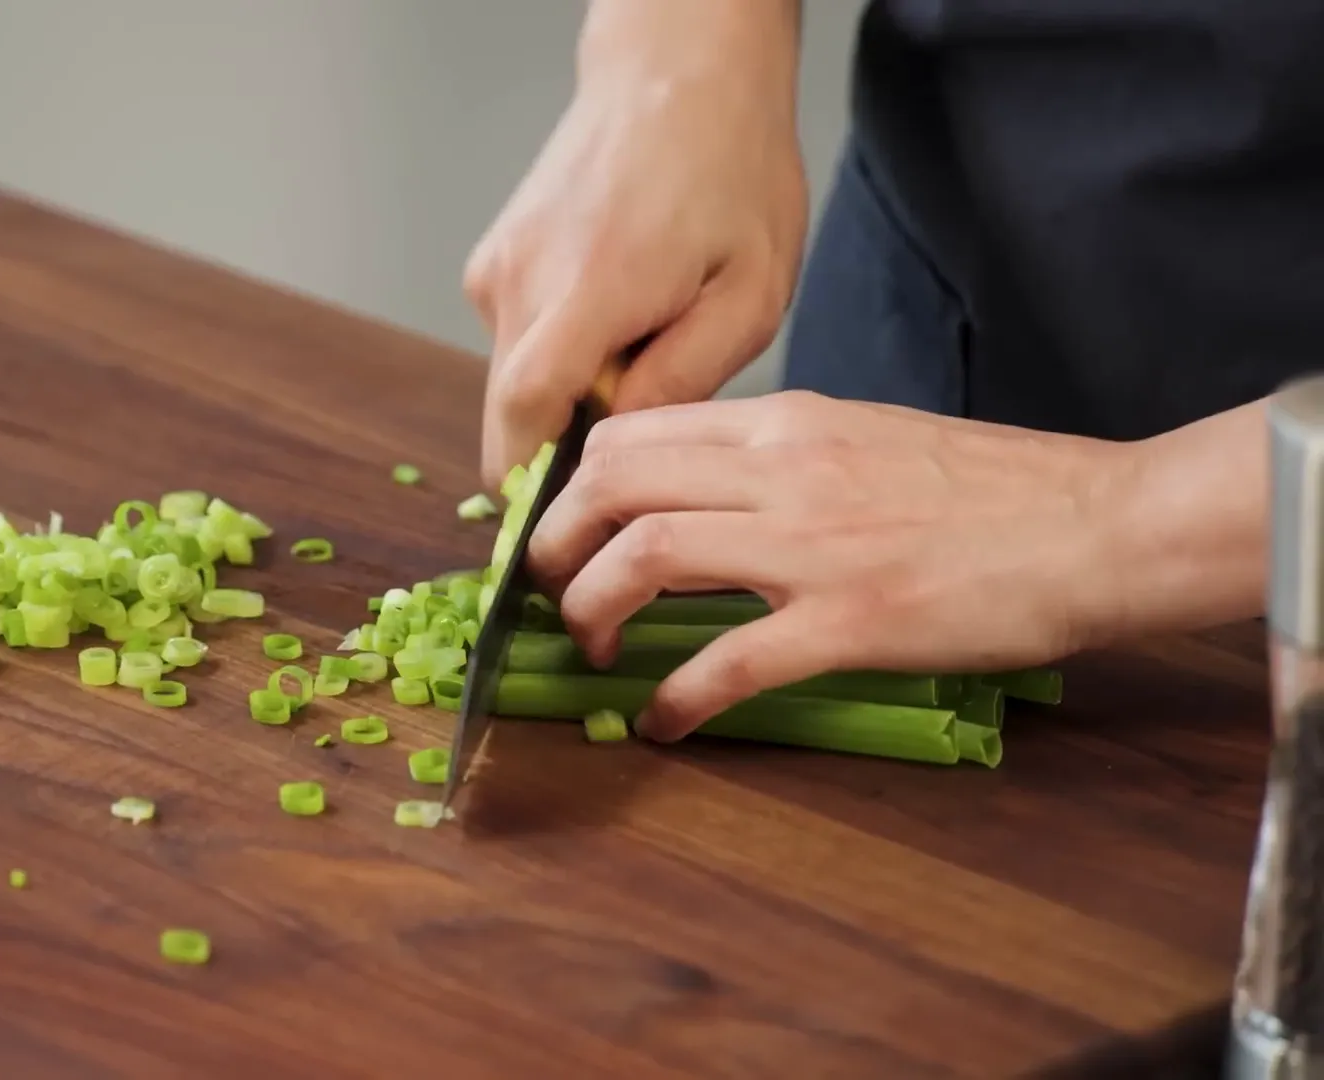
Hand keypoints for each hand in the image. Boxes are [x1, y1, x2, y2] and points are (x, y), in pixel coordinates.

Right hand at [464, 0, 807, 488]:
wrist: (675, 75)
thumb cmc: (730, 174)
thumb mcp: (750, 294)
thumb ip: (683, 382)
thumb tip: (624, 448)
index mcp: (590, 289)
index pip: (524, 418)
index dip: (534, 489)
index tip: (564, 530)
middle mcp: (522, 281)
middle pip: (511, 415)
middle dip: (562, 449)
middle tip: (632, 454)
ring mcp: (497, 270)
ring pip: (513, 381)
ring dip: (566, 394)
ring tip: (640, 349)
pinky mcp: (492, 262)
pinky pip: (516, 342)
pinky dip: (559, 353)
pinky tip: (616, 313)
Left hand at [525, 391, 1146, 740]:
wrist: (1099, 525)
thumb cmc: (993, 490)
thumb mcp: (866, 439)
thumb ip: (779, 459)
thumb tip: (704, 494)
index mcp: (787, 424)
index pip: (631, 432)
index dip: (569, 485)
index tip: (559, 530)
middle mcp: (784, 470)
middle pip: (612, 483)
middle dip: (554, 543)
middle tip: (550, 591)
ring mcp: (813, 545)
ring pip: (645, 555)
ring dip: (591, 608)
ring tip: (590, 649)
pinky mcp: (851, 621)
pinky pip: (727, 660)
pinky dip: (675, 696)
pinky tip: (664, 722)